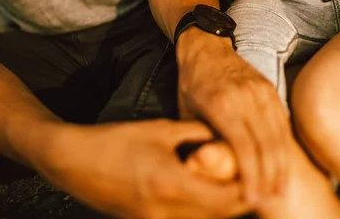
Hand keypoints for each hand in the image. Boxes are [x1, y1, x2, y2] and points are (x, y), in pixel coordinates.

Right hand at [40, 120, 249, 218]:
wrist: (72, 161)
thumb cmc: (117, 141)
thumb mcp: (162, 130)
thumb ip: (198, 132)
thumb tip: (225, 132)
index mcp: (172, 184)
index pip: (225, 198)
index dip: (250, 190)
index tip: (267, 178)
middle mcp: (165, 211)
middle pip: (219, 216)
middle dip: (243, 203)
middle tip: (263, 188)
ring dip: (224, 209)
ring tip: (241, 190)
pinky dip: (203, 212)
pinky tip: (210, 195)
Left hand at [176, 28, 292, 205]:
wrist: (207, 48)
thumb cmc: (193, 85)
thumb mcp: (187, 114)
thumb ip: (201, 142)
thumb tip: (211, 173)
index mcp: (222, 104)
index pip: (243, 148)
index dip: (251, 176)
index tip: (253, 198)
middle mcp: (246, 97)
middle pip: (266, 144)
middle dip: (270, 176)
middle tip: (271, 200)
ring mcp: (261, 92)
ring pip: (279, 135)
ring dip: (281, 165)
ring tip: (281, 189)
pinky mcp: (271, 89)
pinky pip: (282, 122)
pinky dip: (284, 146)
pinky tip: (283, 164)